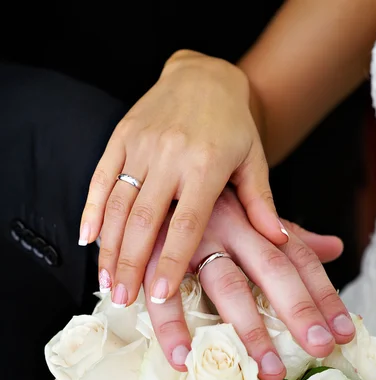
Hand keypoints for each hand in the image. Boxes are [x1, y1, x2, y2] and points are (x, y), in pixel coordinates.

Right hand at [79, 50, 286, 306]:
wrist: (203, 74)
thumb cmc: (232, 124)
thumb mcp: (254, 159)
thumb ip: (261, 202)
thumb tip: (278, 242)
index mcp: (207, 164)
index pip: (186, 223)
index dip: (172, 261)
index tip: (161, 294)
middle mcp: (171, 154)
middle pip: (144, 219)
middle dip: (131, 264)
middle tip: (121, 299)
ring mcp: (142, 144)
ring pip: (118, 203)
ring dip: (109, 246)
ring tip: (105, 281)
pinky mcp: (121, 137)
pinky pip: (101, 177)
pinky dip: (91, 209)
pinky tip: (88, 238)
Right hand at [142, 187, 354, 379]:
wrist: (148, 157)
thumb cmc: (205, 196)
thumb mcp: (252, 208)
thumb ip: (290, 235)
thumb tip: (336, 248)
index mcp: (256, 220)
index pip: (299, 258)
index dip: (324, 295)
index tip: (344, 332)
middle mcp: (230, 225)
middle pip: (273, 268)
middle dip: (299, 310)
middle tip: (320, 348)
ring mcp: (193, 238)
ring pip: (226, 284)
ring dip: (247, 328)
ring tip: (265, 369)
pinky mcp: (153, 250)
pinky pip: (163, 292)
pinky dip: (171, 325)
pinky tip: (182, 358)